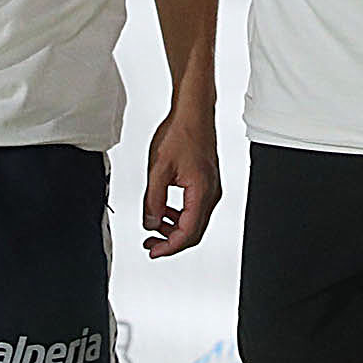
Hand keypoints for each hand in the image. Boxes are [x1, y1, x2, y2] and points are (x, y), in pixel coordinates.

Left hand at [142, 105, 220, 256]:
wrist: (193, 113)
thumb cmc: (181, 133)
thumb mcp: (158, 170)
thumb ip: (153, 200)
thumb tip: (151, 223)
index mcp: (201, 192)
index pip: (187, 233)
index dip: (169, 247)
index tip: (153, 250)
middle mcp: (210, 193)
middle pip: (194, 232)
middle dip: (171, 241)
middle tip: (151, 244)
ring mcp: (211, 188)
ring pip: (195, 220)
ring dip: (174, 228)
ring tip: (154, 226)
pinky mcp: (207, 182)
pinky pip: (195, 207)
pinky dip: (180, 215)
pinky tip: (165, 211)